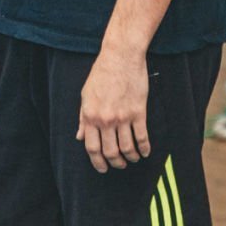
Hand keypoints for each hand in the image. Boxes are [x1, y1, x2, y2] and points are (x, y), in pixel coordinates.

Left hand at [77, 48, 150, 172]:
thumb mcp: (86, 95)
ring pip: (127, 148)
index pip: (92, 148)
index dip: (97, 162)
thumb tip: (80, 137)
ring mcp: (123, 117)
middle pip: (110, 152)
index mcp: (90, 116)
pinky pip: (142, 137)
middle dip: (115, 163)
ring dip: (130, 158)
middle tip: (119, 165)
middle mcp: (105, 120)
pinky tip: (145, 152)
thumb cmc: (101, 74)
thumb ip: (82, 118)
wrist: (120, 57)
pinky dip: (144, 148)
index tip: (102, 168)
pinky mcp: (138, 112)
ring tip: (132, 159)